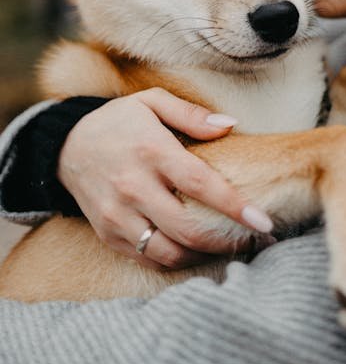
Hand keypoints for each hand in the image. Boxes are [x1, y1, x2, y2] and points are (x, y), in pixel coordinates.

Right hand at [57, 88, 273, 269]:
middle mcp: (133, 186)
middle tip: (257, 241)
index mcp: (151, 150)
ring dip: (205, 256)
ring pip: (168, 252)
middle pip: (187, 228)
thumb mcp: (152, 102)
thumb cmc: (119, 121)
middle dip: (228, 240)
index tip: (264, 221)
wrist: (65, 146)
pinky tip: (198, 251)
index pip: (200, 184)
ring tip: (230, 248)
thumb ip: (192, 114)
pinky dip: (177, 261)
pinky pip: (148, 260)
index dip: (234, 206)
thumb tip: (231, 125)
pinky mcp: (108, 235)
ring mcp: (117, 215)